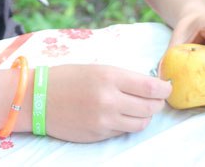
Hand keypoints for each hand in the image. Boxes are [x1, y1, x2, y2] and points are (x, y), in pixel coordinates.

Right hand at [45, 64, 171, 142]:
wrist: (37, 98)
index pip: (151, 87)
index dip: (164, 88)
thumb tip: (151, 86)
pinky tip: (119, 115)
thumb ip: (124, 78)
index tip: (167, 87)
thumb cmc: (68, 78)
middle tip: (156, 98)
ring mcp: (104, 120)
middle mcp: (109, 100)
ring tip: (138, 108)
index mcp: (110, 77)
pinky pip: (123, 131)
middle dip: (157, 103)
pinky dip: (126, 124)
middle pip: (150, 107)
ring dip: (145, 116)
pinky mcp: (98, 135)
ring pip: (141, 123)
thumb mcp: (97, 68)